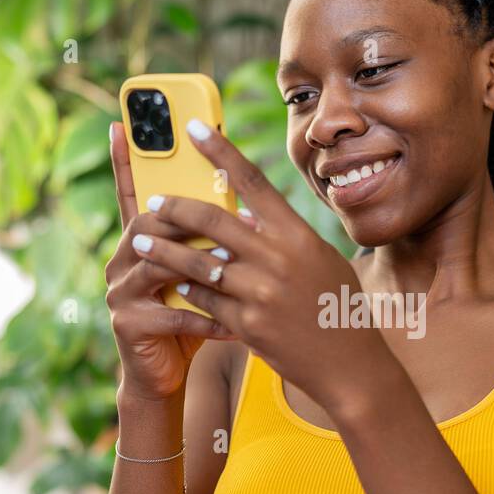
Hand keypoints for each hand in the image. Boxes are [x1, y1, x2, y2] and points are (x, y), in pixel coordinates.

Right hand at [103, 121, 236, 402]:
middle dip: (185, 216)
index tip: (121, 123)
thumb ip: (210, 242)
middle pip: (149, 222)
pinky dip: (205, 318)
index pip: (131, 191)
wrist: (166, 373)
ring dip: (199, 265)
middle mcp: (123, 259)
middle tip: (223, 214)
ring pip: (158, 264)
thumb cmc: (192, 314)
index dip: (125, 159)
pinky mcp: (128, 324)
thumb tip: (249, 207)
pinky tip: (232, 324)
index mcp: (140, 240)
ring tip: (232, 269)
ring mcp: (121, 291)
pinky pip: (171, 313)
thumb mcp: (202, 272)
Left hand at [140, 118, 396, 417]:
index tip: (194, 129)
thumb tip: (246, 218)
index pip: (253, 181)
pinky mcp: (247, 325)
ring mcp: (260, 293)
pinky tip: (174, 283)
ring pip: (198, 262)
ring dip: (164, 251)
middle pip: (213, 220)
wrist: (349, 365)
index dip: (221, 151)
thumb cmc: (337, 306)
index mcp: (298, 235)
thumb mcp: (320, 261)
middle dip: (175, 208)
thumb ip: (285, 238)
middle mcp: (278, 259)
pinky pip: (205, 299)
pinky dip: (188, 289)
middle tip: (153, 203)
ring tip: (143, 243)